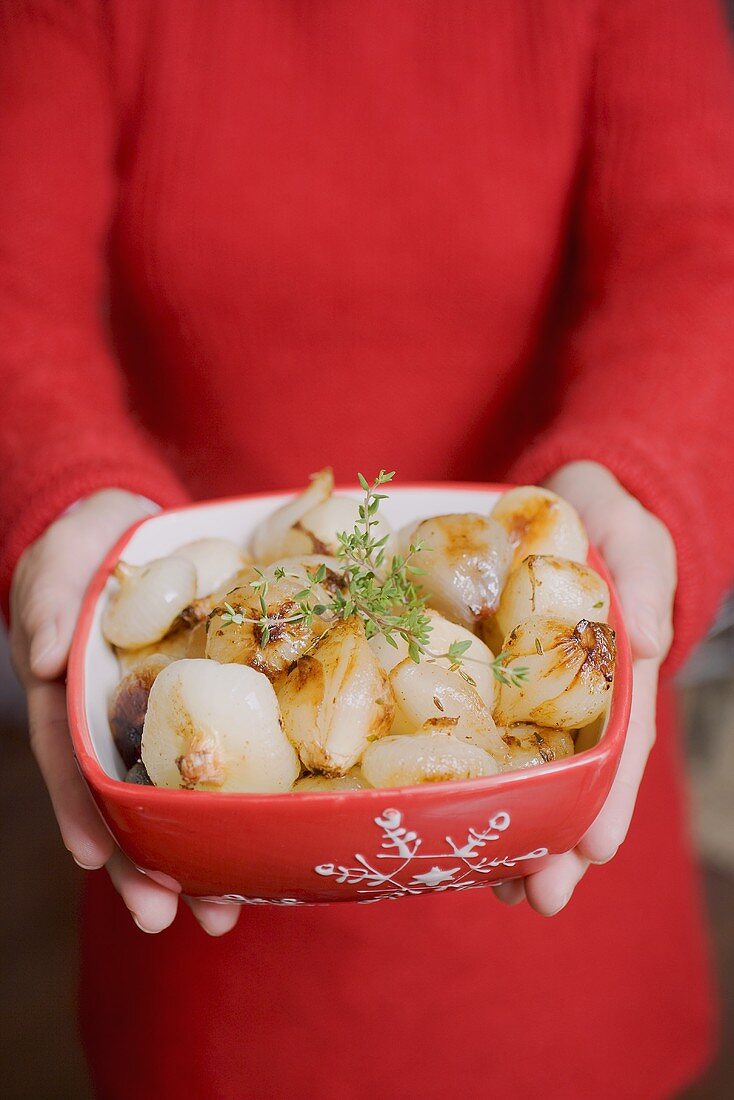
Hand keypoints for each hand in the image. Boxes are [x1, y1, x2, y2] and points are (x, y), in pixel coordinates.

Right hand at [10, 490, 240, 936]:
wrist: (137, 531)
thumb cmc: (88, 546)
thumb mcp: (61, 560)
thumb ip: (50, 600)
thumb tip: (44, 656)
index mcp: (71, 695)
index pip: (69, 759)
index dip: (79, 809)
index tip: (96, 857)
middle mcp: (113, 721)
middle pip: (120, 802)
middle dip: (141, 866)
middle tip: (170, 920)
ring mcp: (159, 719)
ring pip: (171, 798)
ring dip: (192, 859)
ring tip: (220, 916)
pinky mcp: (206, 705)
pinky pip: (222, 759)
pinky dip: (234, 805)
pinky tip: (261, 848)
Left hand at [493, 461, 676, 915]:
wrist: (556, 507)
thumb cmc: (605, 520)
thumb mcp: (632, 535)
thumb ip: (641, 575)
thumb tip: (645, 641)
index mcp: (616, 671)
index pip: (620, 740)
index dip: (610, 796)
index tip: (595, 848)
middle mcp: (577, 697)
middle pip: (576, 779)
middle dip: (562, 844)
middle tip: (540, 900)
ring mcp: (531, 697)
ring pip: (531, 775)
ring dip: (518, 835)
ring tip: (499, 891)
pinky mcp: (487, 684)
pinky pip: (478, 738)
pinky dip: (472, 784)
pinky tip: (455, 829)